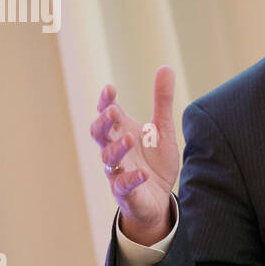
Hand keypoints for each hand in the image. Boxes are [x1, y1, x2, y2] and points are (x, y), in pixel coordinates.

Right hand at [90, 66, 179, 244]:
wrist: (159, 199)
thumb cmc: (154, 162)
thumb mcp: (162, 130)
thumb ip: (162, 101)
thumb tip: (165, 67)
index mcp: (121, 132)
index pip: (106, 113)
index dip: (105, 101)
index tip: (110, 89)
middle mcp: (114, 150)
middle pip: (99, 134)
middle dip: (104, 123)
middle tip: (114, 112)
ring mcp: (117, 171)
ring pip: (107, 158)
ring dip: (117, 148)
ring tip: (131, 138)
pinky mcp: (125, 192)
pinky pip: (123, 185)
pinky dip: (132, 178)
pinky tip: (142, 172)